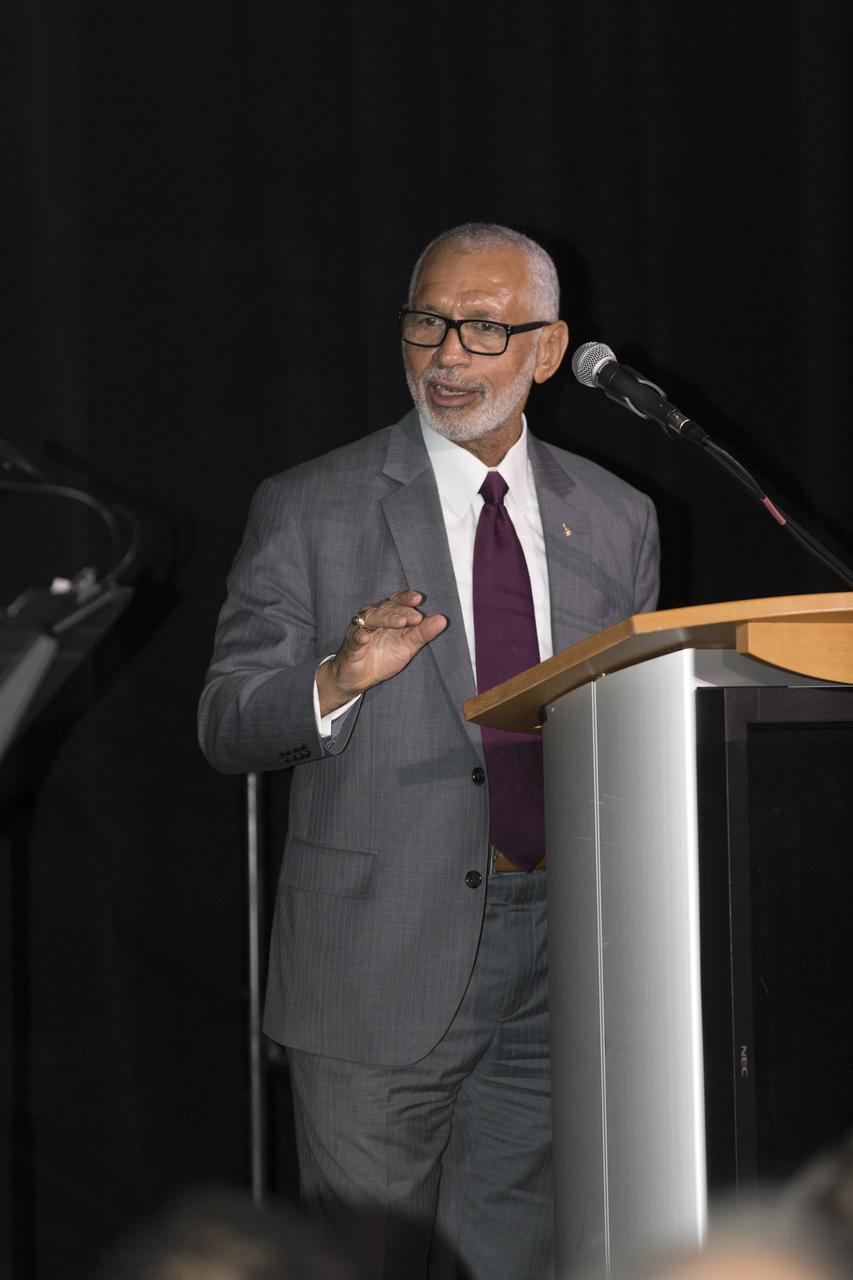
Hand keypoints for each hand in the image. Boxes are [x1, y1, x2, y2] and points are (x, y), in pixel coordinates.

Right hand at [317, 590, 447, 716]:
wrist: (361, 678)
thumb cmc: (384, 656)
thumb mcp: (408, 646)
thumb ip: (423, 633)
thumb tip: (442, 620)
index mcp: (388, 615)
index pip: (397, 601)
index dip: (407, 598)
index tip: (419, 599)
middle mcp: (373, 617)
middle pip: (386, 607)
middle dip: (401, 611)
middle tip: (415, 618)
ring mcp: (360, 629)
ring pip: (371, 617)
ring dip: (385, 618)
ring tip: (400, 623)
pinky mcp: (351, 645)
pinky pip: (354, 637)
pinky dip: (359, 636)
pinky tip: (366, 637)